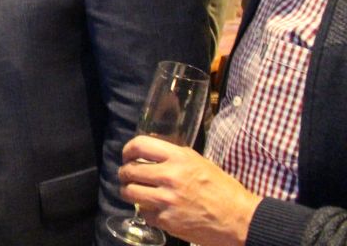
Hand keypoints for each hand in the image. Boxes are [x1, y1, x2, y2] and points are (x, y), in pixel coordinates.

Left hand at [118, 135, 262, 245]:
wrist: (240, 219)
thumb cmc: (223, 189)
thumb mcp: (200, 162)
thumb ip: (174, 156)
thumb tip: (150, 153)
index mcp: (179, 158)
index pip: (139, 145)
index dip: (128, 150)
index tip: (127, 156)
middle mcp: (169, 176)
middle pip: (129, 170)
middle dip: (125, 174)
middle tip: (127, 176)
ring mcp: (166, 200)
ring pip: (129, 192)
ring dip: (129, 192)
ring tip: (134, 192)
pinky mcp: (167, 220)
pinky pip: (144, 213)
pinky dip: (147, 212)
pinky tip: (156, 210)